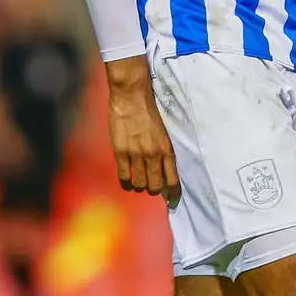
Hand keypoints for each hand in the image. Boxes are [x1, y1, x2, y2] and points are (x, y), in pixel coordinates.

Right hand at [105, 56, 180, 201]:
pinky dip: (126, 184)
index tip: (173, 200)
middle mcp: (153, 154)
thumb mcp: (163, 130)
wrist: (131, 96)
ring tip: (139, 183)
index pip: (173, 179)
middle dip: (155, 190)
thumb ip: (162, 148)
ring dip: (140, 187)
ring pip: (140, 184)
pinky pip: (124, 177)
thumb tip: (163, 166)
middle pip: (155, 186)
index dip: (173, 193)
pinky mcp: (121, 152)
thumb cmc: (149, 108)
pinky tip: (128, 183)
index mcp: (166, 148)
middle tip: (152, 187)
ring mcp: (136, 154)